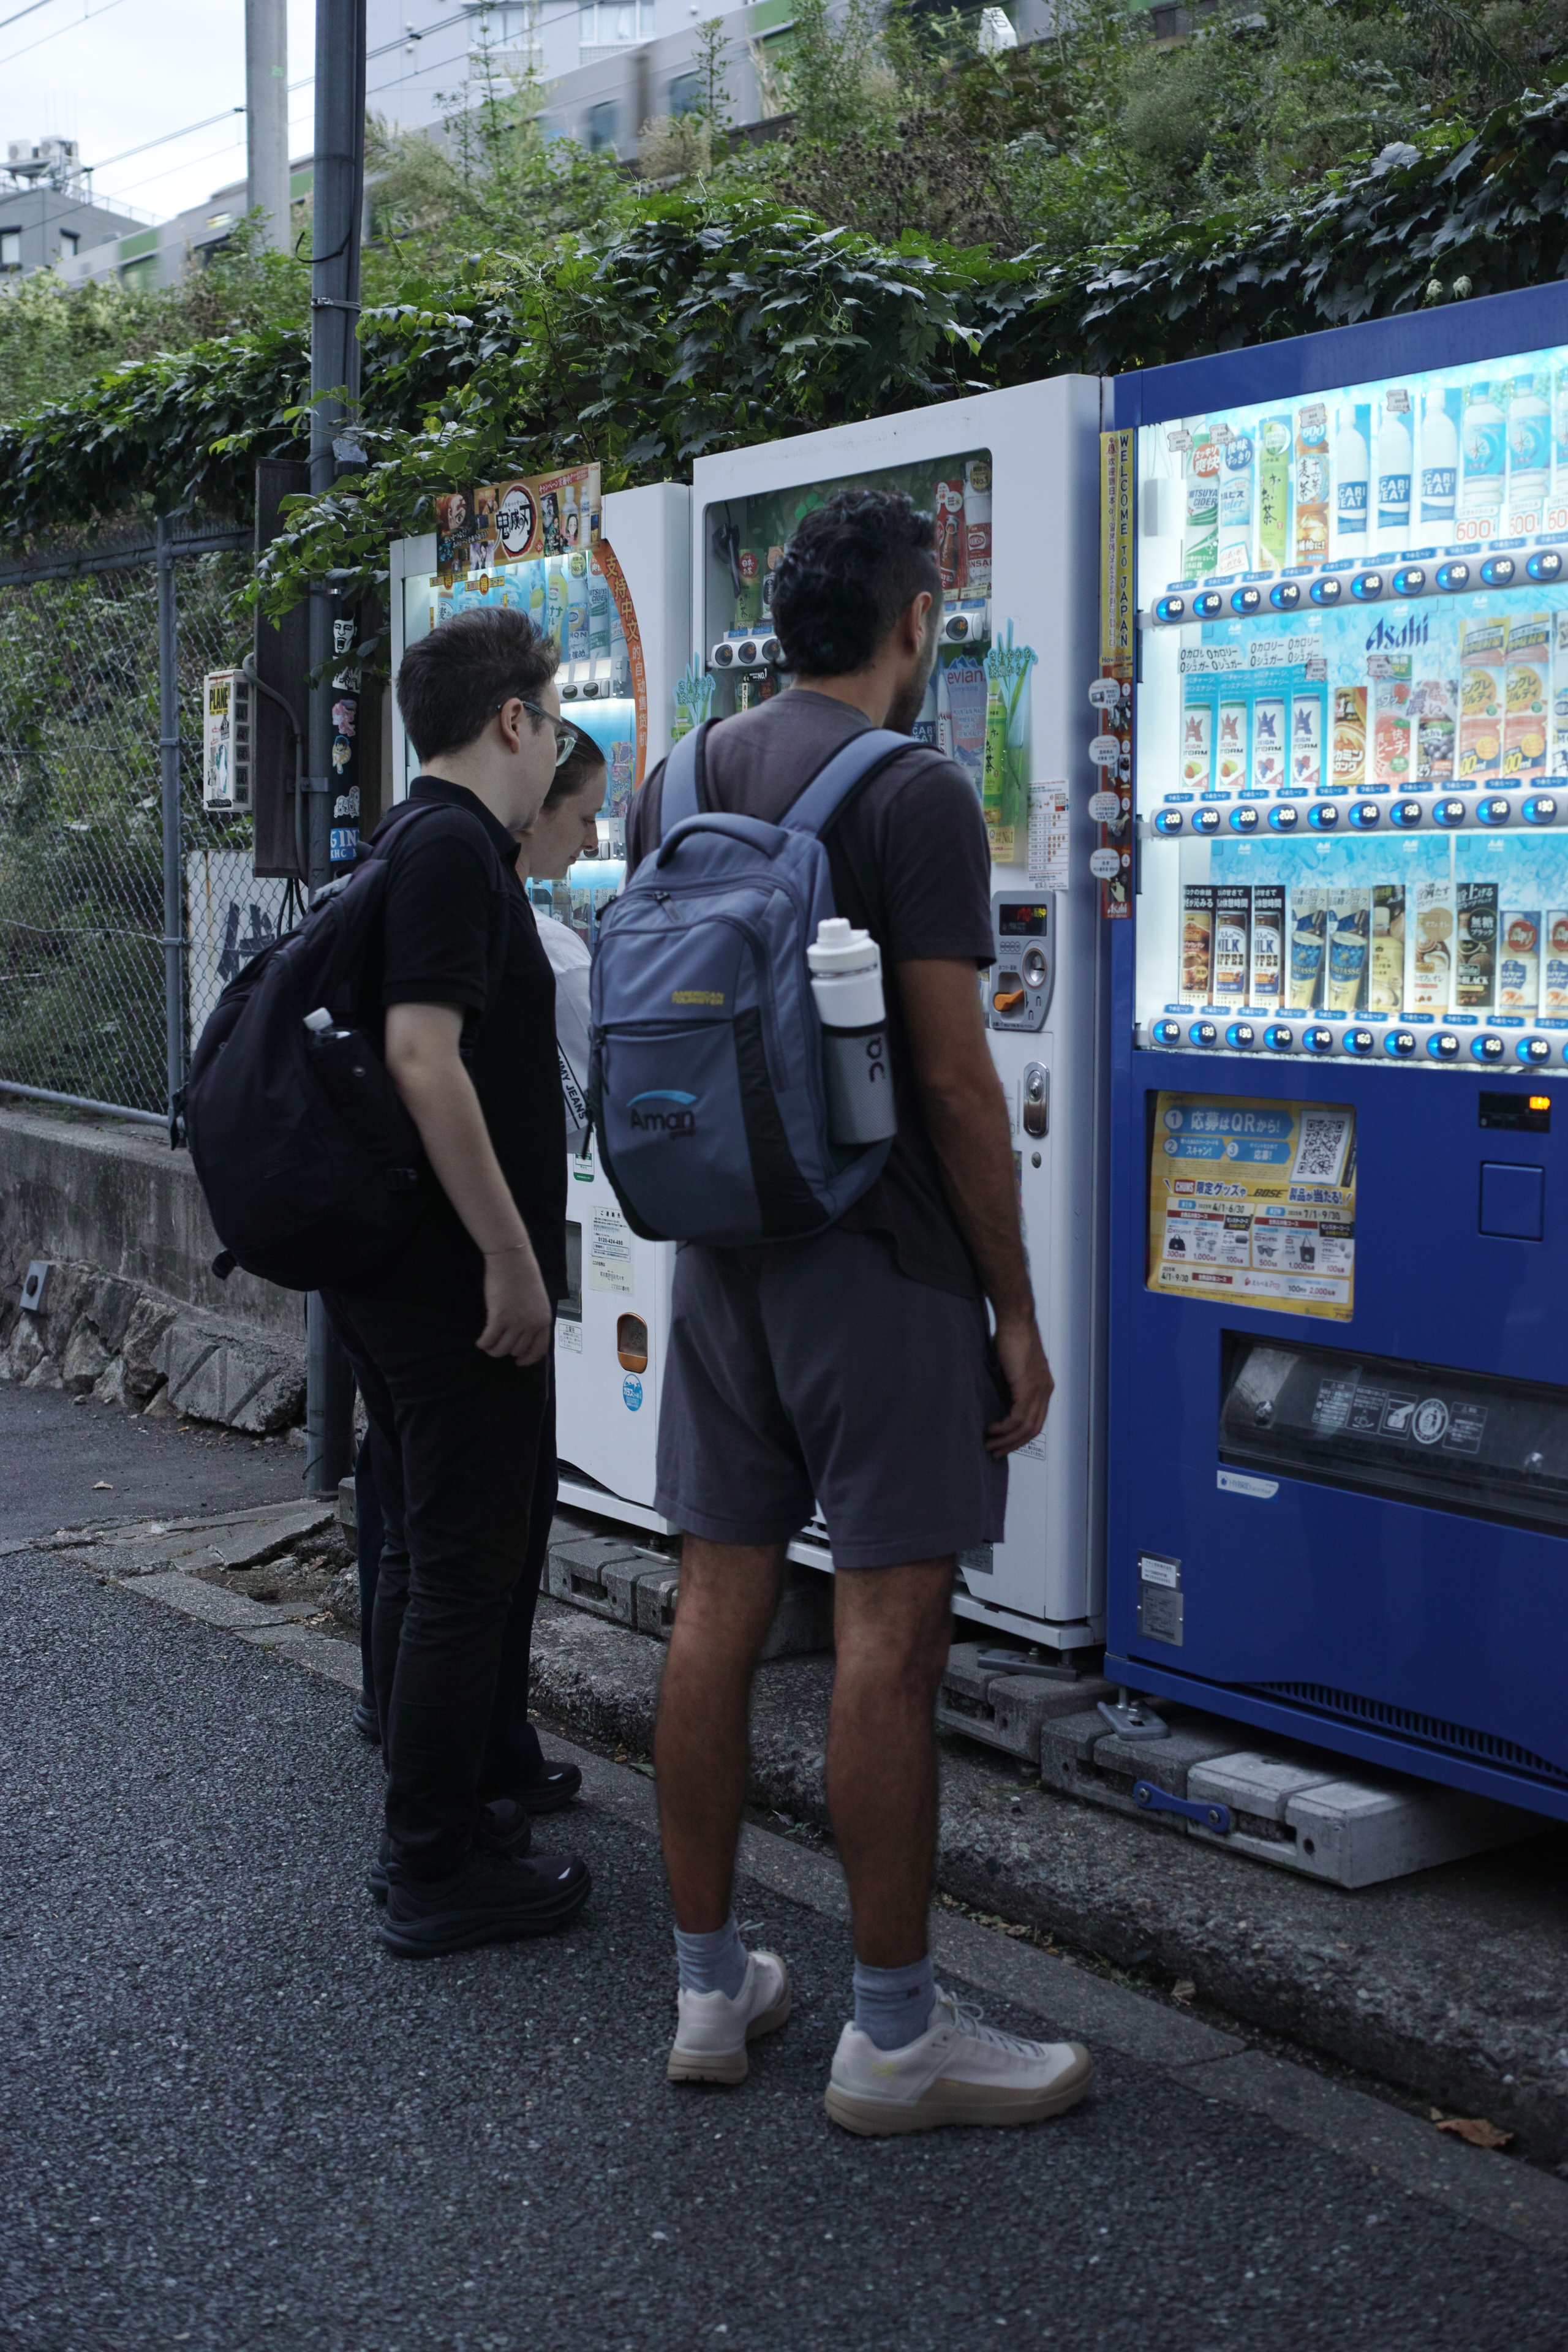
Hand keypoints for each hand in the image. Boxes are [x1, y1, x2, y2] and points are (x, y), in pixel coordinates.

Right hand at [478, 1246, 552, 1365]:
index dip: (528, 1359)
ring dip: (493, 1350)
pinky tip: (480, 1342)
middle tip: (497, 1347)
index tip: (519, 1362)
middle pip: (517, 1350)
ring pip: (502, 1349)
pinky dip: (483, 1343)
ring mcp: (516, 1322)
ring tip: (487, 1346)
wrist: (512, 1259)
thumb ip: (534, 1317)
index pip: (539, 1349)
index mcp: (544, 1319)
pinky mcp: (499, 1318)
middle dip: (506, 1352)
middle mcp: (532, 1324)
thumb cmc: (524, 1275)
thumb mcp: (537, 1300)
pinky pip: (489, 1340)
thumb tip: (523, 1335)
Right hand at [986, 1312, 1053, 1456]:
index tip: (1005, 1443)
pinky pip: (1017, 1417)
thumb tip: (999, 1398)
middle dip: (1014, 1444)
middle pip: (1033, 1429)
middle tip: (996, 1452)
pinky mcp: (1027, 1387)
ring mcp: (1038, 1390)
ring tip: (990, 1444)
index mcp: (1044, 1387)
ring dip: (1007, 1440)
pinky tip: (992, 1429)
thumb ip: (1011, 1384)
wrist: (1015, 1320)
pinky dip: (1005, 1427)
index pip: (1036, 1420)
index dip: (1020, 1436)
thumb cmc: (1012, 1337)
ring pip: (1026, 1427)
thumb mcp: (1013, 1367)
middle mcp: (1045, 1391)